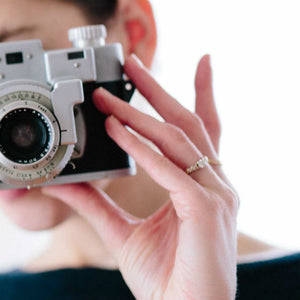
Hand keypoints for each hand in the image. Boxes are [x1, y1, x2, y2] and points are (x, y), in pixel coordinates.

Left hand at [42, 55, 238, 299]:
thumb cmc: (165, 276)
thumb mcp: (124, 231)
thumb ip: (98, 204)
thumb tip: (67, 182)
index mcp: (202, 185)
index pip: (203, 131)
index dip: (203, 94)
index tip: (200, 64)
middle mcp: (216, 184)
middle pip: (188, 123)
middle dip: (160, 90)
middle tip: (135, 62)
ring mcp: (215, 195)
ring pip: (178, 141)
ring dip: (141, 115)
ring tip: (108, 98)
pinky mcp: (205, 210)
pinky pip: (171, 171)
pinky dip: (144, 151)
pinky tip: (118, 132)